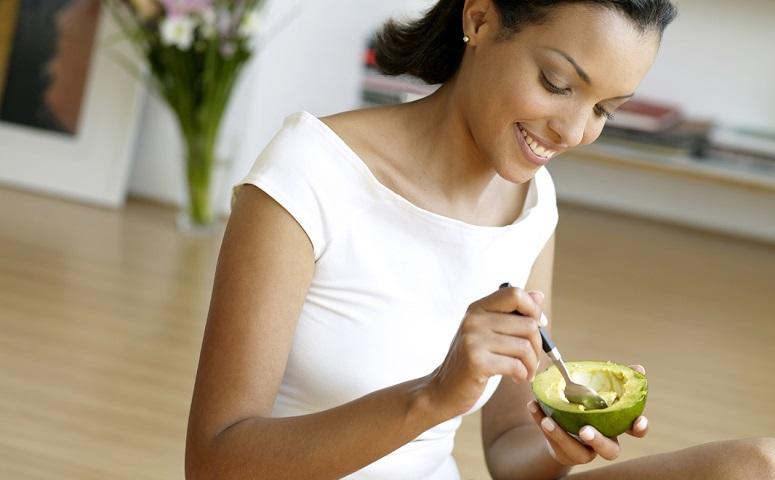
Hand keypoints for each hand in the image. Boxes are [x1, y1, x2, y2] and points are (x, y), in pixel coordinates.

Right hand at [427, 286, 544, 417]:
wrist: (443, 389)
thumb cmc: (470, 361)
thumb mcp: (488, 332)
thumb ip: (512, 314)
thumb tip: (538, 296)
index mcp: (478, 308)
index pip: (514, 293)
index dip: (533, 309)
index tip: (538, 325)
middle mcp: (474, 320)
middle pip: (528, 324)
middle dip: (537, 345)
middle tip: (532, 359)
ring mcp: (473, 340)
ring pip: (525, 346)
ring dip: (532, 364)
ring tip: (525, 371)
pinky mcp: (476, 362)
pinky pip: (516, 365)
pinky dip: (523, 374)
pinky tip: (517, 378)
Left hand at [526, 365, 649, 465]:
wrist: (565, 423)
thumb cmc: (588, 404)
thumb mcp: (599, 389)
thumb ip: (616, 380)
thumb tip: (638, 367)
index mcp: (616, 425)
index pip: (634, 430)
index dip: (640, 427)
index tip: (639, 421)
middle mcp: (603, 442)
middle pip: (610, 450)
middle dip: (598, 440)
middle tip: (585, 429)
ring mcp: (584, 450)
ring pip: (577, 451)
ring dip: (562, 435)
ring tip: (549, 421)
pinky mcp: (565, 452)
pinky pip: (552, 440)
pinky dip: (541, 421)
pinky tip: (532, 405)